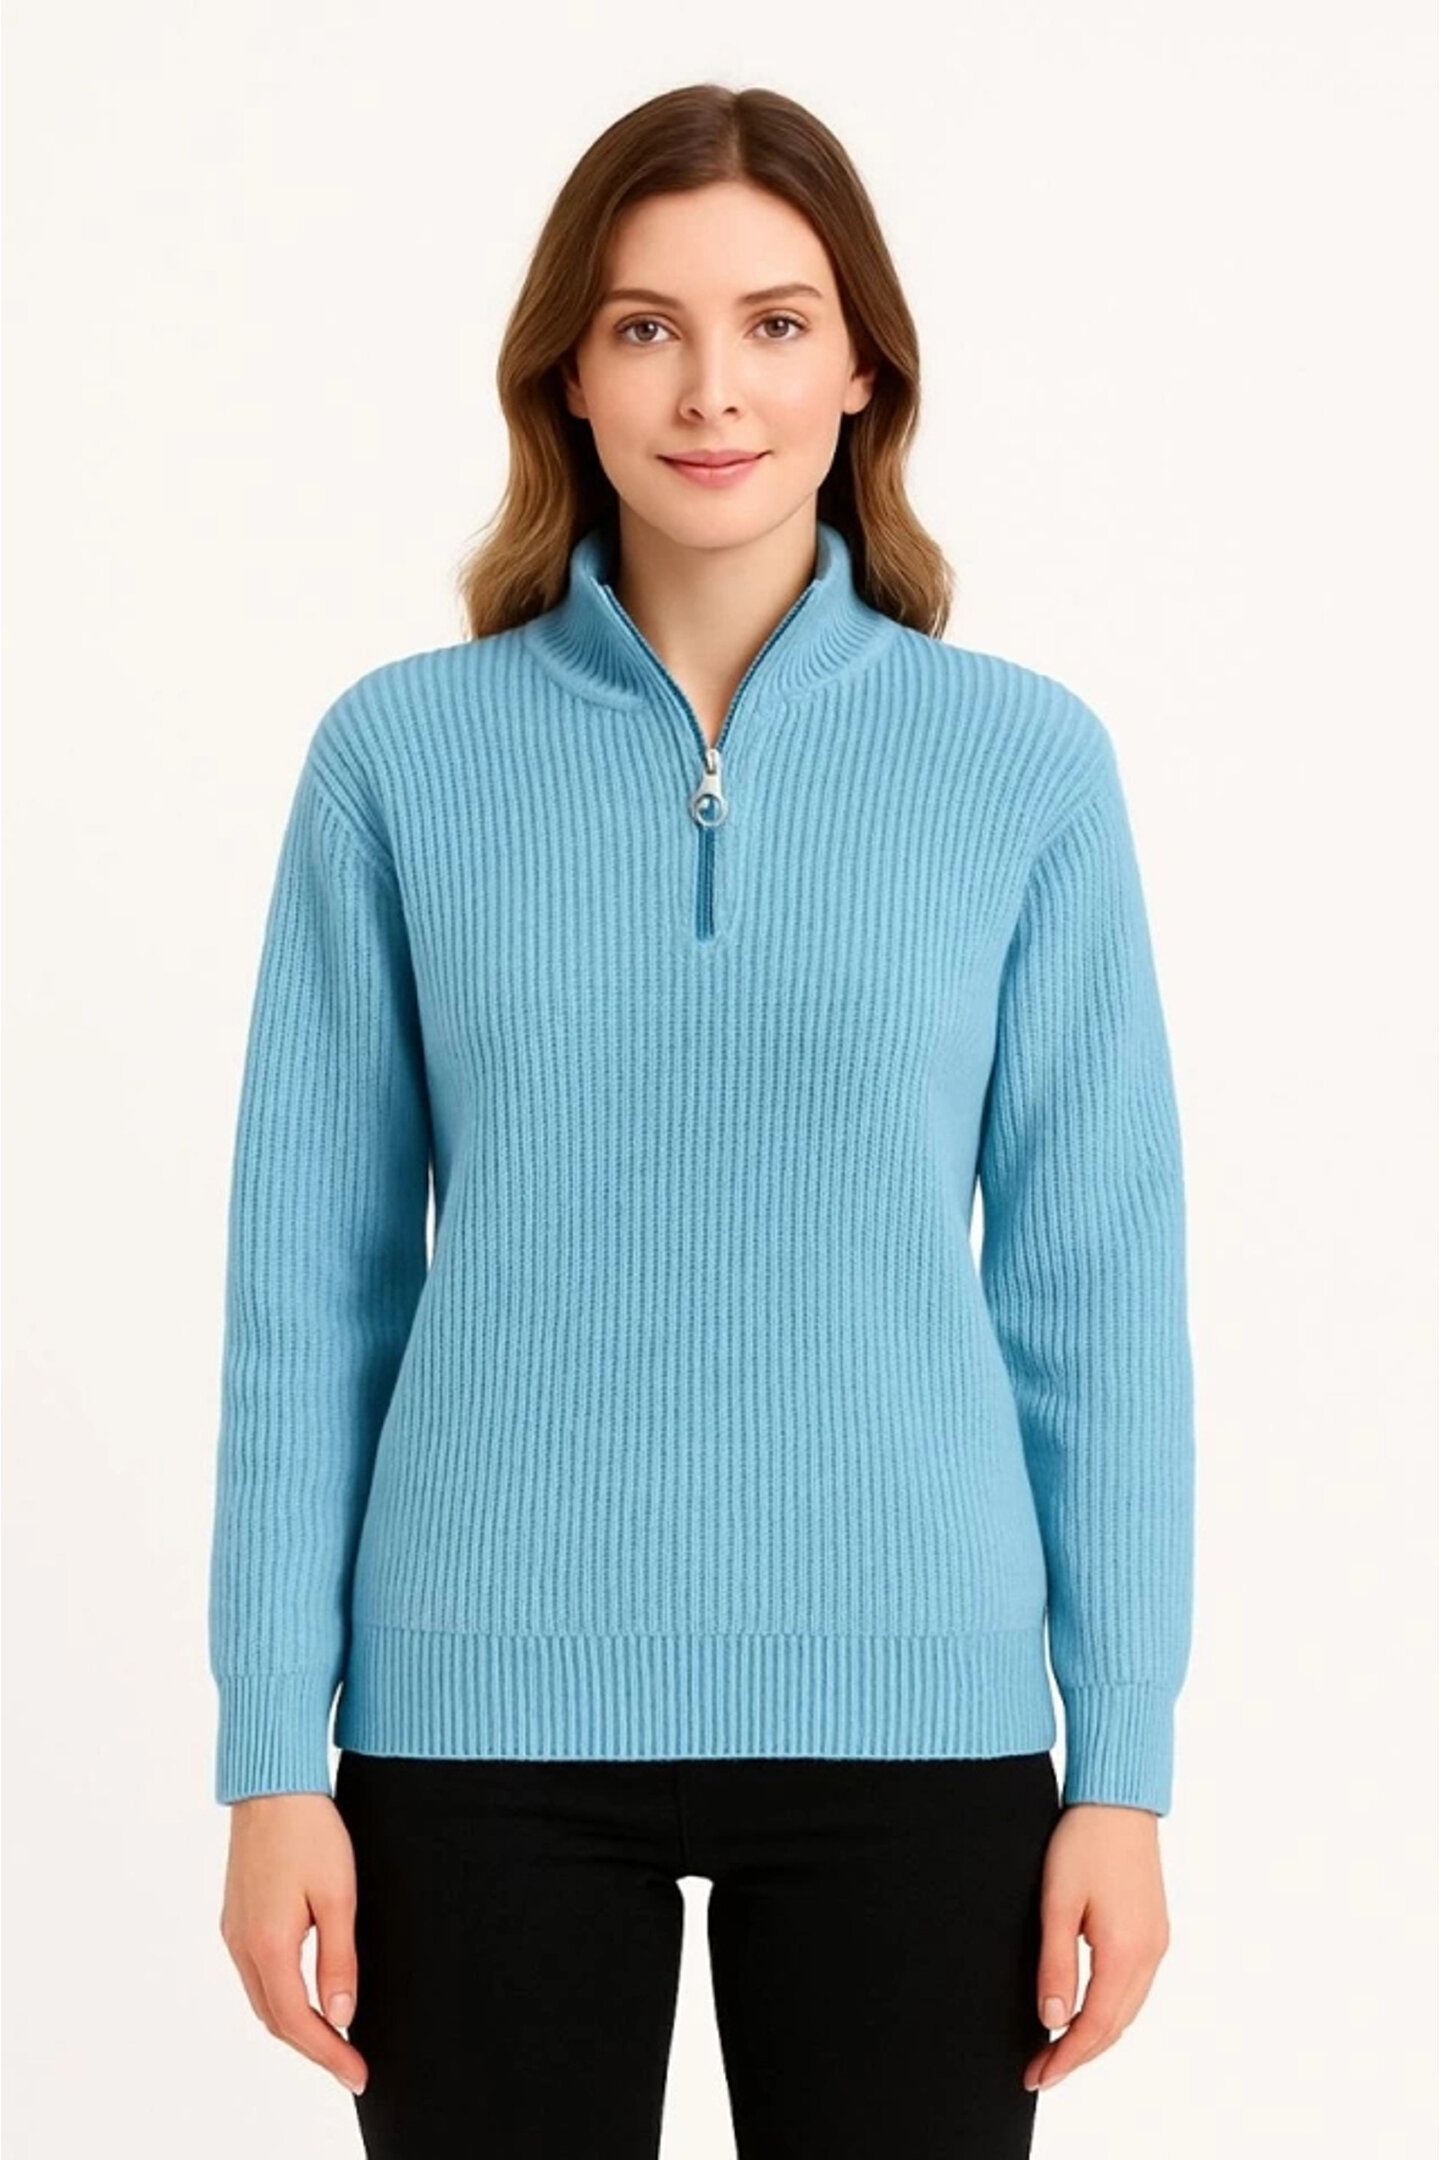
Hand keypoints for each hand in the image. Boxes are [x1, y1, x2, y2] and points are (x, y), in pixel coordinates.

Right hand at [218, 1792, 368, 2097]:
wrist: (271, 1785)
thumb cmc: (310, 1831)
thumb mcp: (338, 1894)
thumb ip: (338, 1959)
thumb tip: (341, 2015)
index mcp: (268, 1944)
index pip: (298, 2020)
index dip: (328, 2053)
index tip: (358, 2073)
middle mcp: (242, 1945)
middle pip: (276, 2018)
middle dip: (313, 2048)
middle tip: (351, 2066)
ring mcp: (234, 1931)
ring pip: (262, 2000)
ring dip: (295, 2026)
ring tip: (334, 2040)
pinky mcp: (236, 1917)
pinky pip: (256, 1976)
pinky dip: (281, 1999)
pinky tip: (304, 1998)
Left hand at [1023, 1801, 1170, 2093]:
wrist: (1118, 1799)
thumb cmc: (1083, 1841)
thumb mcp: (1057, 1902)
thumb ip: (1056, 1964)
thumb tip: (1053, 2020)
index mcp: (1126, 1952)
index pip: (1095, 2026)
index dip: (1065, 2057)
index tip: (1037, 2076)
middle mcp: (1150, 1954)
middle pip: (1115, 2026)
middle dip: (1078, 2054)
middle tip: (1041, 2072)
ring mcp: (1157, 1942)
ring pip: (1128, 2010)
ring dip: (1096, 2035)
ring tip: (1059, 2050)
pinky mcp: (1155, 1929)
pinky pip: (1135, 1988)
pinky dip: (1111, 2010)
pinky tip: (1088, 2010)